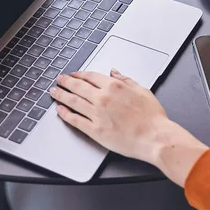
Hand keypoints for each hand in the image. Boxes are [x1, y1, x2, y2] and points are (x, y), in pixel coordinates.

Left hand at [50, 70, 207, 186]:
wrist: (155, 137)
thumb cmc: (152, 117)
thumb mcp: (142, 90)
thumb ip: (126, 80)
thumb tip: (114, 72)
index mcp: (114, 86)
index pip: (91, 76)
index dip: (79, 75)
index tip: (74, 75)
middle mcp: (103, 98)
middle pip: (78, 87)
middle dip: (66, 82)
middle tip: (59, 80)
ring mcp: (97, 114)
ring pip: (73, 102)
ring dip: (61, 95)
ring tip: (54, 93)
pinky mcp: (95, 130)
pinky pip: (76, 120)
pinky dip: (65, 114)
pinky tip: (60, 111)